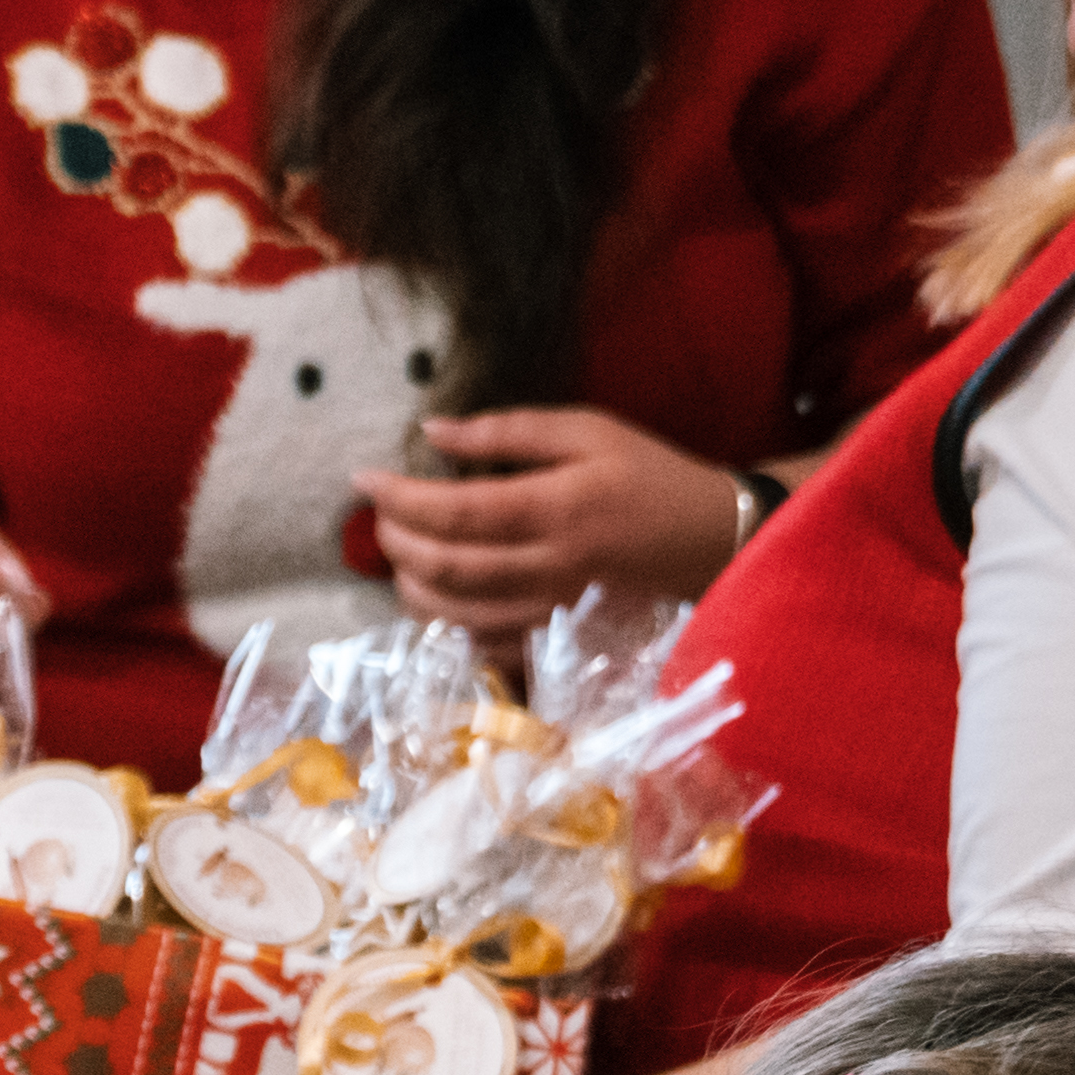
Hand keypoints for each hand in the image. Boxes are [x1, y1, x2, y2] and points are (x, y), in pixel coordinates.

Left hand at [354, 410, 746, 631]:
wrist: (710, 538)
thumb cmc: (647, 475)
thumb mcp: (586, 430)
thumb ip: (506, 431)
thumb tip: (431, 430)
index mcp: (558, 508)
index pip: (457, 512)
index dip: (399, 498)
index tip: (363, 478)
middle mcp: (551, 567)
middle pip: (447, 568)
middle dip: (395, 542)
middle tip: (378, 515)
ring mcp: (552, 610)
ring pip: (457, 615)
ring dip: (410, 586)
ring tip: (399, 552)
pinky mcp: (556, 636)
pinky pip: (484, 643)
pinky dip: (444, 622)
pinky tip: (433, 594)